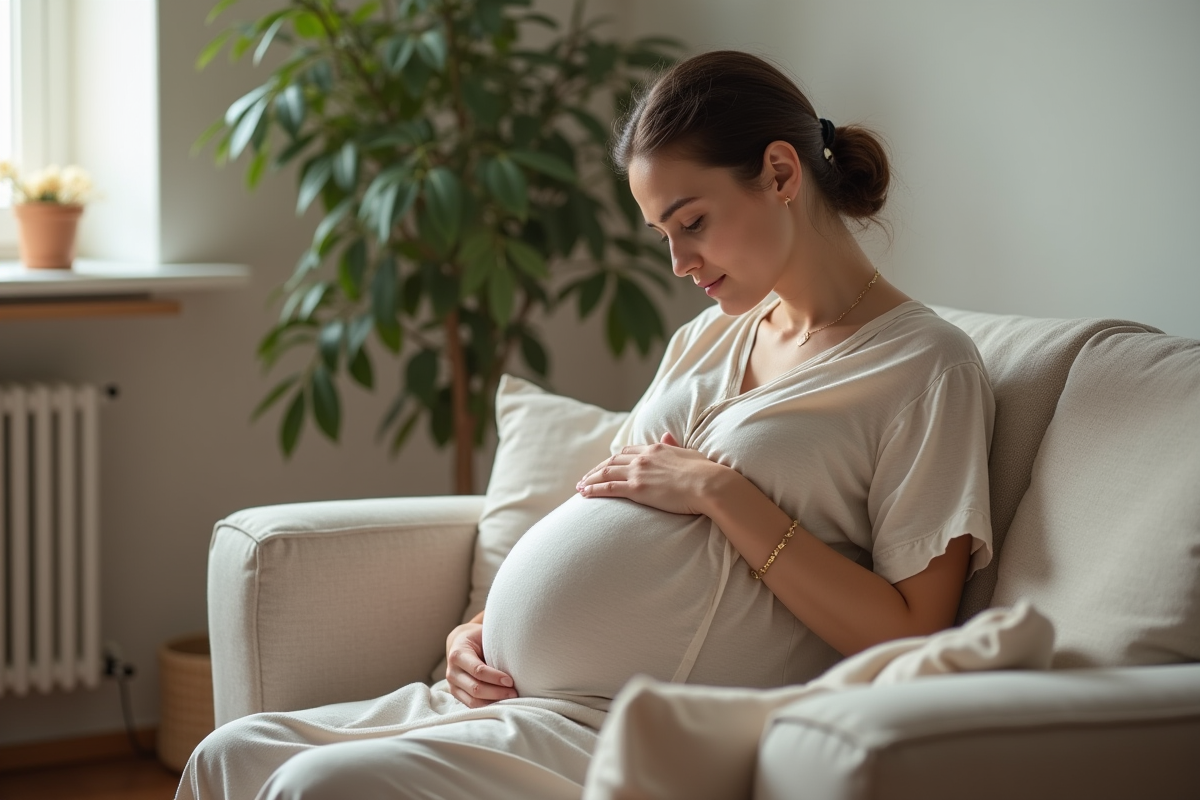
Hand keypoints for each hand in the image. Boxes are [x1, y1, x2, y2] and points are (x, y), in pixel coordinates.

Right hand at [445, 620, 516, 707]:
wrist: (461, 642)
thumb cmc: (478, 638)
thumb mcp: (484, 636)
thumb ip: (495, 645)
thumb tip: (519, 655)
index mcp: (458, 654)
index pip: (477, 670)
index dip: (495, 677)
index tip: (511, 681)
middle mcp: (452, 671)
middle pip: (475, 688)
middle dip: (497, 692)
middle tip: (514, 692)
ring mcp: (452, 685)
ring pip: (473, 701)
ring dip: (493, 702)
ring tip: (510, 699)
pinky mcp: (456, 694)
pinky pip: (472, 705)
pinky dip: (487, 706)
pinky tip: (501, 703)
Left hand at [576, 432, 724, 516]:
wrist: (710, 484)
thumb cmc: (706, 472)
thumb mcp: (688, 453)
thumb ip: (674, 446)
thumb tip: (666, 436)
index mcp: (656, 449)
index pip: (629, 451)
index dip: (615, 459)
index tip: (607, 465)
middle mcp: (644, 458)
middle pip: (613, 461)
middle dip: (597, 469)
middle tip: (587, 477)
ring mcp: (639, 472)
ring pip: (606, 473)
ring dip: (590, 479)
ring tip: (580, 486)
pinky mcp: (637, 489)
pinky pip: (608, 488)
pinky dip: (593, 489)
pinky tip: (584, 493)